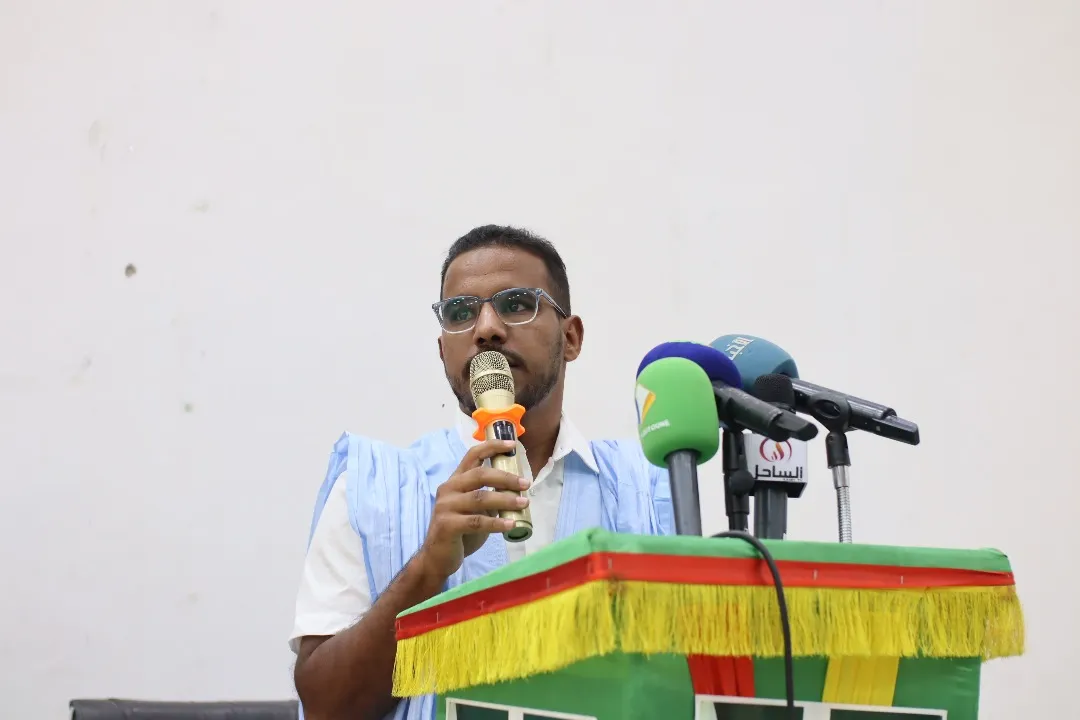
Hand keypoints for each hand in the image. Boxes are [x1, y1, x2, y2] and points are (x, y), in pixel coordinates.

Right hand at [417, 439, 530, 579]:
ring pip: (480, 497)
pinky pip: (476, 522)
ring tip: (524, 503)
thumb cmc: (459, 532)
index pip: (472, 455)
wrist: (437, 558)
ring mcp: (446, 506)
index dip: (492, 447)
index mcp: (455, 481)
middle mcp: (449, 489)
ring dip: (505, 499)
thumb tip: (517, 490)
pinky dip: (496, 523)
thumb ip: (488, 497)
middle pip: (480, 475)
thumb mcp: (475, 510)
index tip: (512, 444)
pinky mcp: (447, 525)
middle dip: (505, 477)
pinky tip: (510, 524)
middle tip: (525, 484)